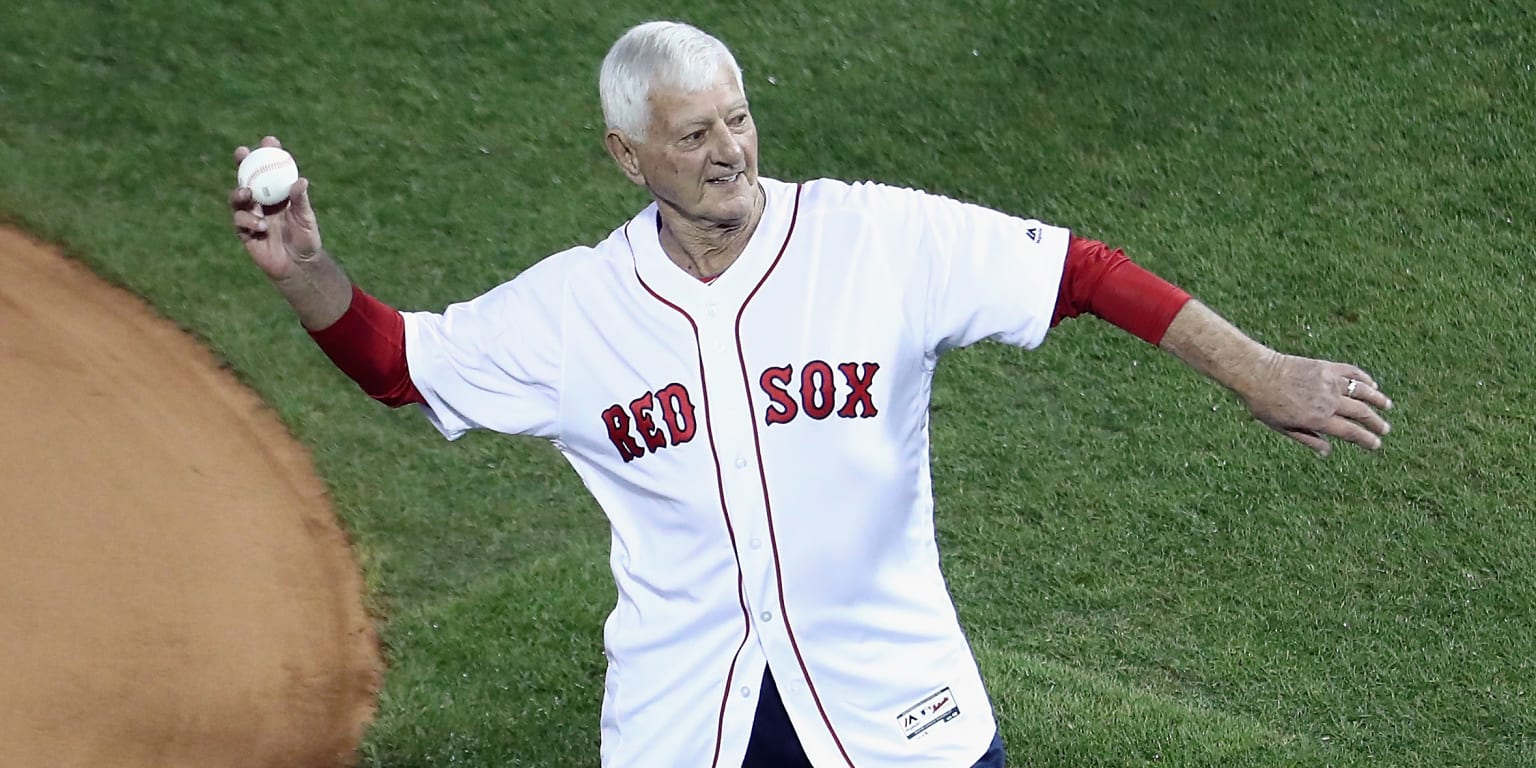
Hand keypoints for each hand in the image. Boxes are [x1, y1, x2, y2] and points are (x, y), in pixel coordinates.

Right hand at [229, 136, 321, 281]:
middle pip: (248, 177)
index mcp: (278, 194)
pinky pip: (240, 221)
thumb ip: (300, 201)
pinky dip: (249, 221)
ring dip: (240, 193)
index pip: (271, 169)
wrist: (298, 265)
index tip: (269, 141)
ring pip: (237, 198)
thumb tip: (300, 181)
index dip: (268, 153)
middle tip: (242, 153)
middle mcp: (262, 201)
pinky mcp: (244, 232)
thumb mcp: (306, 219)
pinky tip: (262, 227)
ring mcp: (251, 215)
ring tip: (247, 194)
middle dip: (243, 163)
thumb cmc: (306, 239)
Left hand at [1239, 352, 1393, 455]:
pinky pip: (1351, 372)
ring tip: (1387, 406)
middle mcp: (1328, 401)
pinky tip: (1371, 384)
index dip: (1366, 439)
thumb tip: (1327, 452)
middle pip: (1361, 413)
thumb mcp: (1283, 428)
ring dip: (1377, 399)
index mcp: (1318, 419)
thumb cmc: (1266, 404)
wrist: (1257, 373)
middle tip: (1385, 429)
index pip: (1350, 432)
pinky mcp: (1326, 367)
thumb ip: (1308, 439)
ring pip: (1362, 391)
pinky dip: (1364, 378)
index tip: (1376, 444)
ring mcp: (1329, 382)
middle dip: (1376, 423)